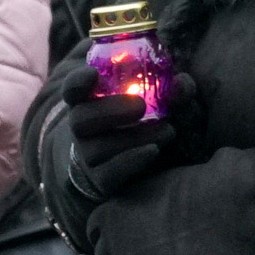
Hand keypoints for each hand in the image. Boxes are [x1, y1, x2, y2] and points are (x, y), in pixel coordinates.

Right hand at [62, 66, 199, 195]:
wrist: (124, 161)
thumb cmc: (138, 118)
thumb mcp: (150, 97)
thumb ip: (166, 86)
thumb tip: (181, 84)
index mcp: (87, 100)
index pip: (73, 89)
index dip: (78, 81)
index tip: (94, 74)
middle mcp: (81, 128)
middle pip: (81, 119)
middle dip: (110, 110)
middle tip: (140, 106)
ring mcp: (87, 156)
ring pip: (99, 148)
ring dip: (134, 137)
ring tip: (167, 130)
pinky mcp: (100, 180)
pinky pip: (109, 174)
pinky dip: (131, 161)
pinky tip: (154, 150)